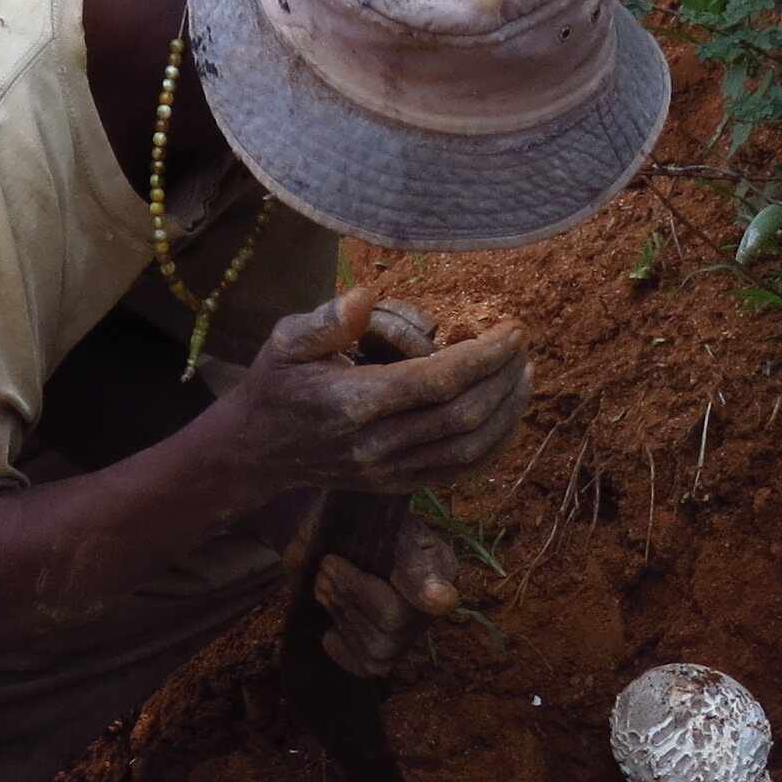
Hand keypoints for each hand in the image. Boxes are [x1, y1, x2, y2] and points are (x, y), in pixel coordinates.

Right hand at [209, 282, 530, 496]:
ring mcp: (390, 470)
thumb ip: (326, 321)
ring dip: (507, 412)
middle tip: (521, 347)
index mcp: (354, 402)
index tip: (511, 330)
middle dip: (502, 379)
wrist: (258, 450)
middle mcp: (376, 444)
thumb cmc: (277, 384)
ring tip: (523, 376)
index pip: (437, 381)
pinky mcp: (398, 485)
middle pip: (463, 416)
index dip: (483, 356)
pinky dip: (494, 445)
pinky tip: (506, 414)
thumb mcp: (285, 341)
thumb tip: (364, 296)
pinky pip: (459, 471)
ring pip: (469, 448)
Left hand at [316, 514, 463, 675]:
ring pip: (378, 650)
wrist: (334, 538)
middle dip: (349, 591)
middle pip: (392, 622)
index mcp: (442, 571)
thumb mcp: (387, 526)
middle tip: (325, 566)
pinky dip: (340, 642)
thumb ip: (413, 560)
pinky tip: (333, 618)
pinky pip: (363, 667)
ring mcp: (408, 639)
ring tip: (323, 585)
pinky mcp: (382, 657)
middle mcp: (431, 612)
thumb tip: (442, 600)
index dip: (387, 586)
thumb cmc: (363, 526)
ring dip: (341, 613)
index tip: (333, 560)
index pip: (429, 595)